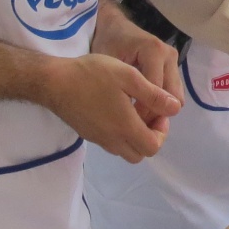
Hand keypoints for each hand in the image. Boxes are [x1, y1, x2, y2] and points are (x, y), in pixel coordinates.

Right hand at [43, 54, 181, 161]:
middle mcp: (112, 140)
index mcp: (125, 127)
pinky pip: (111, 144)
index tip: (158, 111)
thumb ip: (154, 95)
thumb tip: (175, 108)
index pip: (153, 146)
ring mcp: (98, 139)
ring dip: (135, 137)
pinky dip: (120, 135)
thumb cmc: (92, 75)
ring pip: (125, 151)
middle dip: (150, 137)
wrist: (53, 81)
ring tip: (133, 112)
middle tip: (148, 114)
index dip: (162, 131)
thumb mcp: (128, 77)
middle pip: (140, 154)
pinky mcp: (88, 134)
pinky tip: (116, 111)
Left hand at [91, 7, 184, 128]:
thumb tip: (132, 116)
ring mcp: (174, 61)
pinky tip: (144, 106)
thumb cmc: (108, 43)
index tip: (129, 121)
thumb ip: (121, 87)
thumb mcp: (109, 64)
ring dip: (160, 108)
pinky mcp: (174, 67)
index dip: (144, 111)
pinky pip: (172, 92)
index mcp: (154, 51)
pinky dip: (161, 102)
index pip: (155, 91)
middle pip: (173, 97)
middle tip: (136, 122)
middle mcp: (169, 55)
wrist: (114, 28)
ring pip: (176, 97)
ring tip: (140, 116)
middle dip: (156, 112)